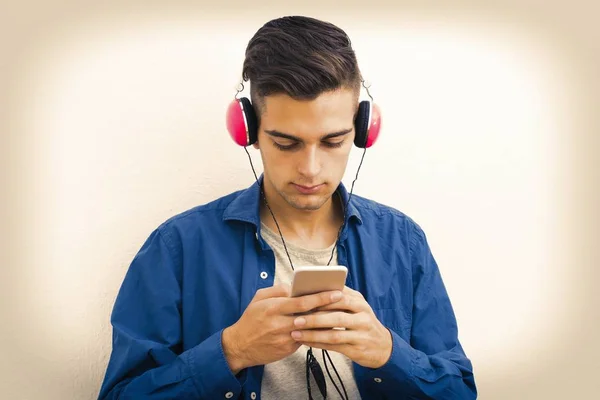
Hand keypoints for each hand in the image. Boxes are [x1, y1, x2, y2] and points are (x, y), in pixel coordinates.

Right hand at [222, 284, 343, 373]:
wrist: (239, 346)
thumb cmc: (251, 319)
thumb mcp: (259, 298)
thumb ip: (277, 290)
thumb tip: (294, 286)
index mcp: (273, 307)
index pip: (301, 301)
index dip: (320, 297)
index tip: (335, 291)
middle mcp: (279, 323)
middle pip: (309, 315)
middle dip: (327, 307)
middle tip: (343, 301)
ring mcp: (284, 338)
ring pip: (310, 329)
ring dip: (324, 321)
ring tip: (339, 313)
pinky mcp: (287, 350)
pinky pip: (304, 339)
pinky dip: (315, 333)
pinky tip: (325, 327)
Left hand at [289, 286, 392, 368]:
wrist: (383, 347)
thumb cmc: (363, 322)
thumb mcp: (357, 306)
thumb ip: (340, 297)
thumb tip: (315, 288)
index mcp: (360, 302)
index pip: (339, 297)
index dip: (320, 299)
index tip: (302, 300)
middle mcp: (363, 317)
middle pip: (336, 316)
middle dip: (314, 317)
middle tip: (295, 318)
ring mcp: (361, 334)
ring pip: (334, 334)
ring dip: (313, 334)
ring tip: (296, 332)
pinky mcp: (357, 350)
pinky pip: (334, 347)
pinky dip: (318, 344)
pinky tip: (305, 342)